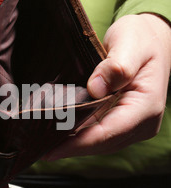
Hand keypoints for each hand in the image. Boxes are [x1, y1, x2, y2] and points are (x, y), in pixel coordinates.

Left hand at [44, 13, 170, 160]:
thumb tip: (95, 88)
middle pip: (101, 143)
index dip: (78, 144)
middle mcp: (143, 123)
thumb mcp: (130, 43)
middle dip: (70, 146)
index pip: (108, 133)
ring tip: (43, 141)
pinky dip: (79, 134)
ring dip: (72, 143)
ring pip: (99, 143)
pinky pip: (99, 134)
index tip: (51, 149)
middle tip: (37, 145)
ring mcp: (133, 126)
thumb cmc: (141, 38)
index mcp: (146, 107)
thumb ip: (117, 65)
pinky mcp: (123, 123)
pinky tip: (59, 132)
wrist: (151, 39)